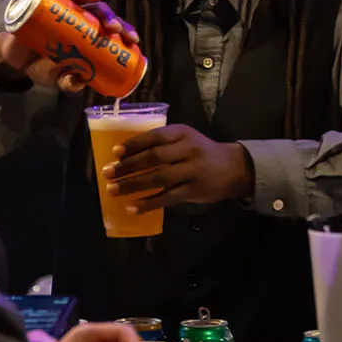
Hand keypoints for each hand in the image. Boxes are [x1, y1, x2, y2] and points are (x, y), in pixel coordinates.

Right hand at [0, 0, 138, 93]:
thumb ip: (68, 83)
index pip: (110, 29)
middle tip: (114, 28)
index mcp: (88, 33)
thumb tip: (79, 84)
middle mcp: (77, 17)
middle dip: (110, 17)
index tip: (133, 40)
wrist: (15, 60)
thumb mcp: (57, 78)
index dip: (124, 31)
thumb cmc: (42, 66)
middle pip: (99, 11)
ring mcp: (60, 8)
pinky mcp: (41, 4)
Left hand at [102, 124, 254, 211]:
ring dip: (133, 184)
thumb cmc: (201, 152)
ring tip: (113, 190)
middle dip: (128, 166)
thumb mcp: (186, 139)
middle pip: (154, 157)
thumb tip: (126, 156)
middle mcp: (188, 149)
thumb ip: (163, 144)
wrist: (233, 168)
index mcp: (182, 133)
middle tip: (108, 172)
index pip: (155, 136)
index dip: (134, 144)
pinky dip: (149, 203)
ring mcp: (192, 170)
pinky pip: (168, 197)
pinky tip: (133, 208)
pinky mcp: (194, 190)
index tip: (115, 152)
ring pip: (159, 177)